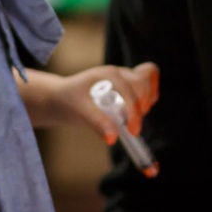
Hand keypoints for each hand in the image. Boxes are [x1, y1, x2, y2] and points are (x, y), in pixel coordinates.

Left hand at [40, 63, 160, 143]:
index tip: (133, 131)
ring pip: (147, 76)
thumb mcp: (81, 113)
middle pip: (143, 80)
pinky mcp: (127, 81)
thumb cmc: (71, 103)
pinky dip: (149, 92)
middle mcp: (117, 72)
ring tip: (136, 116)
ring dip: (147, 97)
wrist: (62, 97)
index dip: (133, 112)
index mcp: (106, 76)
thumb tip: (113, 138)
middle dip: (141, 104)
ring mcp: (123, 74)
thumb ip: (97, 124)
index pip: (129, 91)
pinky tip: (140, 108)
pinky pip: (147, 77)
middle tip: (131, 125)